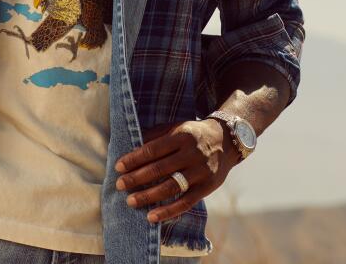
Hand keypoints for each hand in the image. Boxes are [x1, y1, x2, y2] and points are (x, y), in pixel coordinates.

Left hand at [113, 119, 240, 223]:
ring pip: (171, 187)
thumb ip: (155, 136)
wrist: (227, 141)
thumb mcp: (176, 128)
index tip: (118, 167)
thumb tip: (130, 148)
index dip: (134, 159)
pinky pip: (185, 202)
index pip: (153, 149)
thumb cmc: (193, 135)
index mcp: (182, 136)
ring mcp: (200, 172)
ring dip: (148, 196)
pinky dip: (168, 211)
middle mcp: (192, 154)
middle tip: (120, 185)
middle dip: (137, 178)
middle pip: (160, 168)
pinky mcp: (207, 187)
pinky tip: (152, 217)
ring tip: (131, 201)